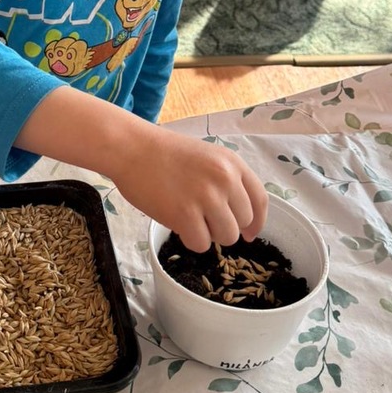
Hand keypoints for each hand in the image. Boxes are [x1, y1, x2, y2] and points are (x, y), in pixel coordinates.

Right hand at [109, 127, 267, 253]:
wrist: (132, 148)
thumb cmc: (164, 153)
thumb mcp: (207, 157)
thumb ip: (226, 180)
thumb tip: (242, 219)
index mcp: (232, 163)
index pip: (259, 201)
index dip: (257, 222)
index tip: (249, 233)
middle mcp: (224, 179)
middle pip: (243, 222)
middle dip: (224, 226)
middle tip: (201, 217)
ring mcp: (206, 197)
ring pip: (226, 237)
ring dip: (208, 234)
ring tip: (189, 218)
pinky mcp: (184, 214)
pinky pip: (201, 244)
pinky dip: (190, 240)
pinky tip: (177, 224)